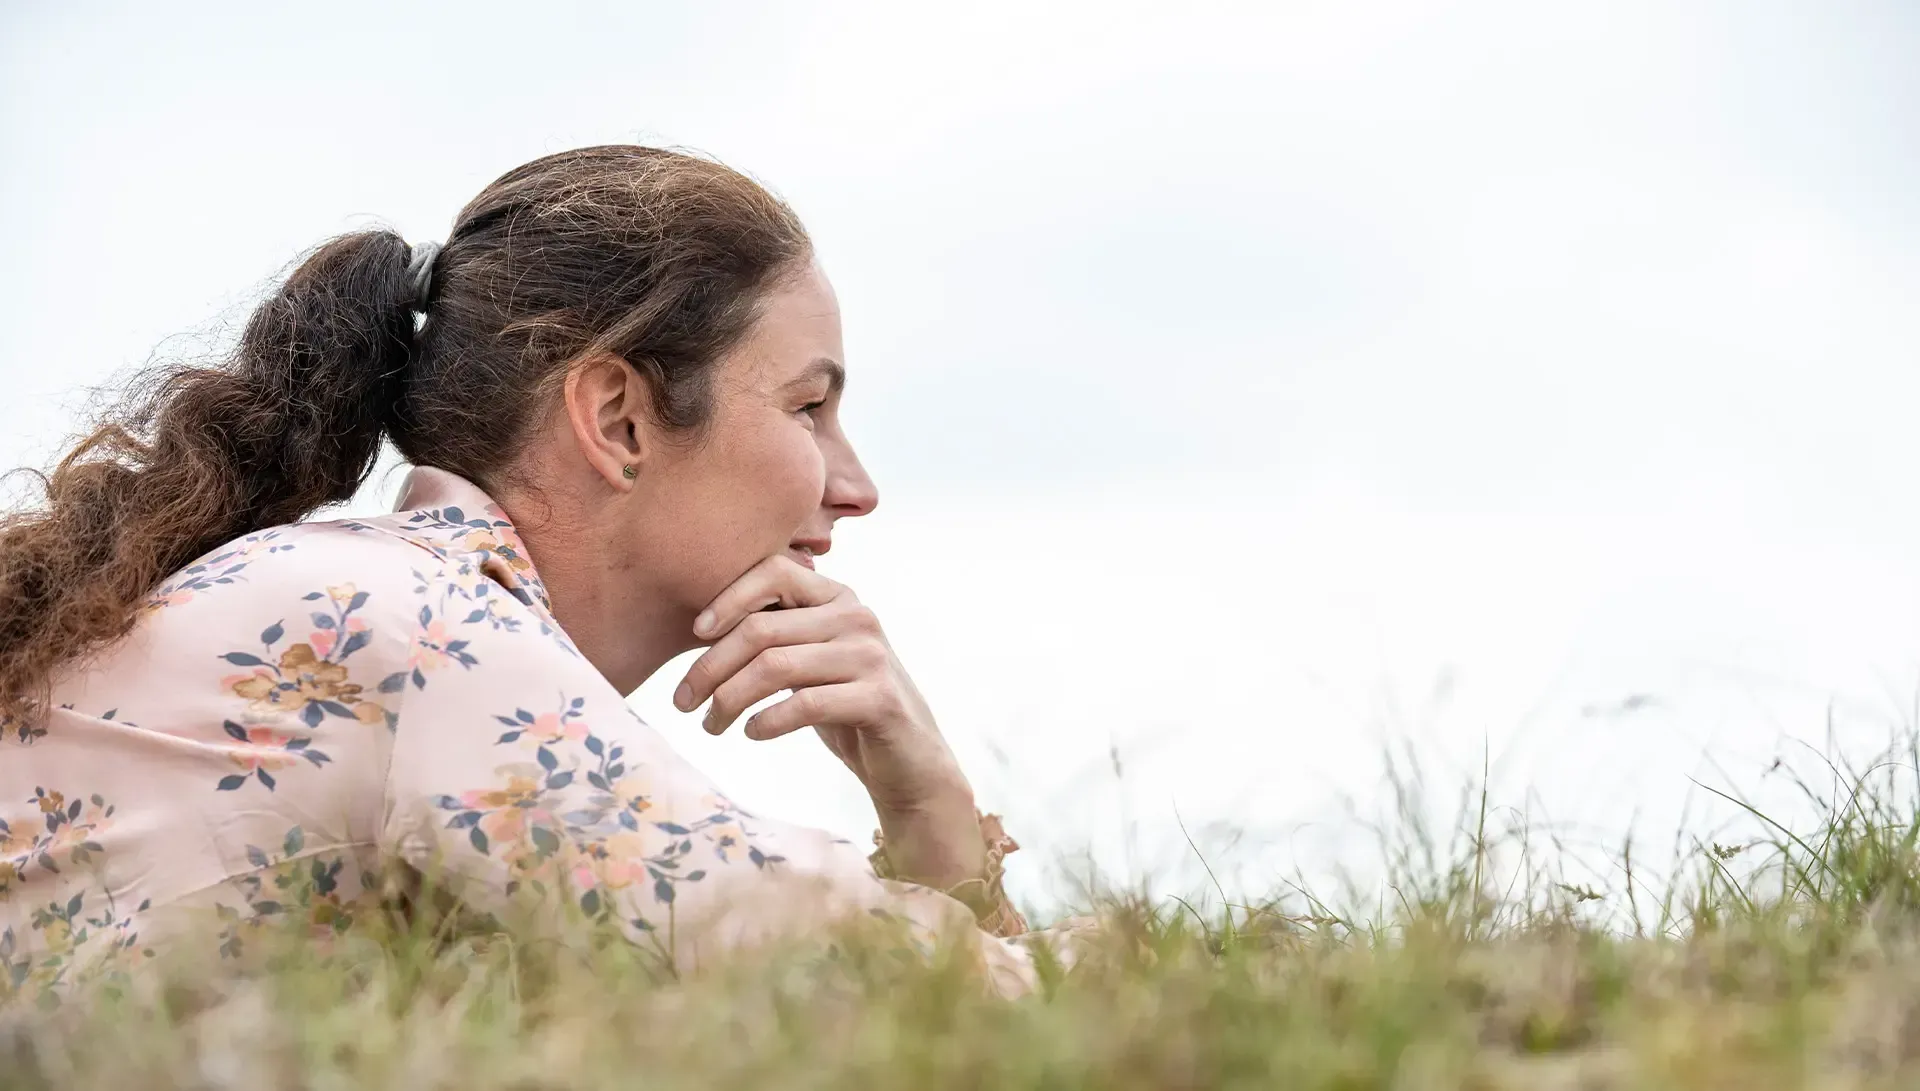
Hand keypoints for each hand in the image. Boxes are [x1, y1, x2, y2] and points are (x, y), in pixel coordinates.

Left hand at [671, 555, 979, 846]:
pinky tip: (751, 733)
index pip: (774, 571)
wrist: (908, 759)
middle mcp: (857, 617)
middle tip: (683, 702)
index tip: (695, 633)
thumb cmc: (844, 705)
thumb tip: (700, 626)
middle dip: (710, 667)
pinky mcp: (878, 698)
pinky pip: (806, 703)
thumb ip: (776, 634)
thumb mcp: (810, 659)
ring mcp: (870, 656)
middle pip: (762, 629)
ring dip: (728, 700)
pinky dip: (766, 721)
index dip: (728, 597)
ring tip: (710, 725)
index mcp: (838, 597)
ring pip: (775, 667)